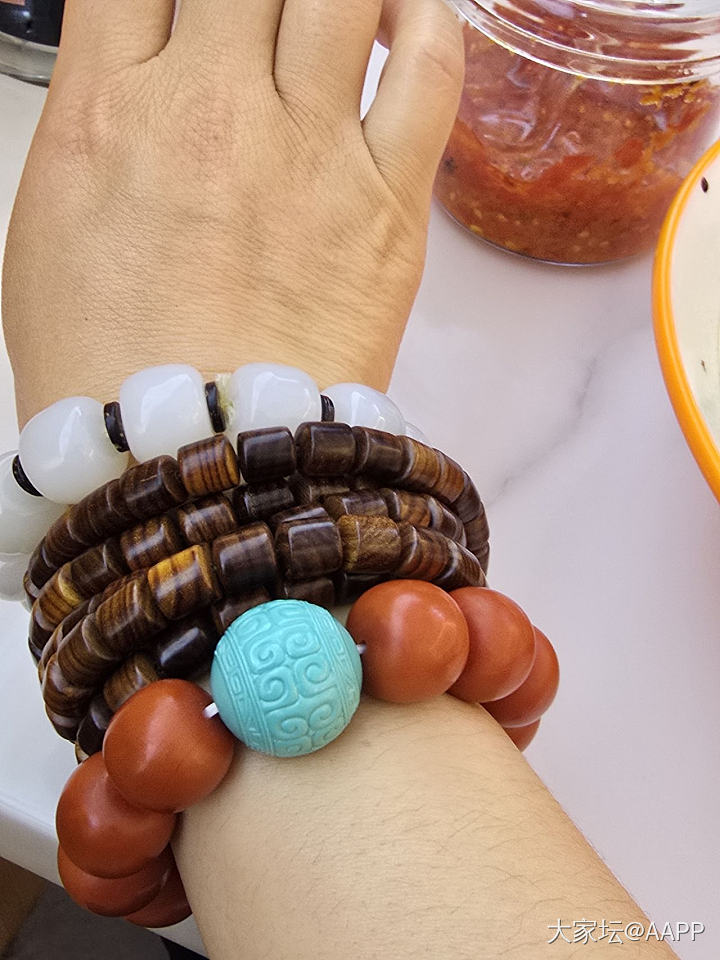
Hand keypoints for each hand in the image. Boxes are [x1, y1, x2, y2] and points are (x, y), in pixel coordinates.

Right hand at [2, 0, 463, 422]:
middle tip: (257, 19)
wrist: (198, 462)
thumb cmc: (108, 367)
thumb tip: (137, 69)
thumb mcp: (52, 224)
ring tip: (329, 8)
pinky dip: (426, 19)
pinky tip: (402, 19)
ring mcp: (307, 152)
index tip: (189, 10)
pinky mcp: (387, 205)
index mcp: (107, 110)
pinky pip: (431, 71)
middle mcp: (210, 110)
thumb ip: (97, 118)